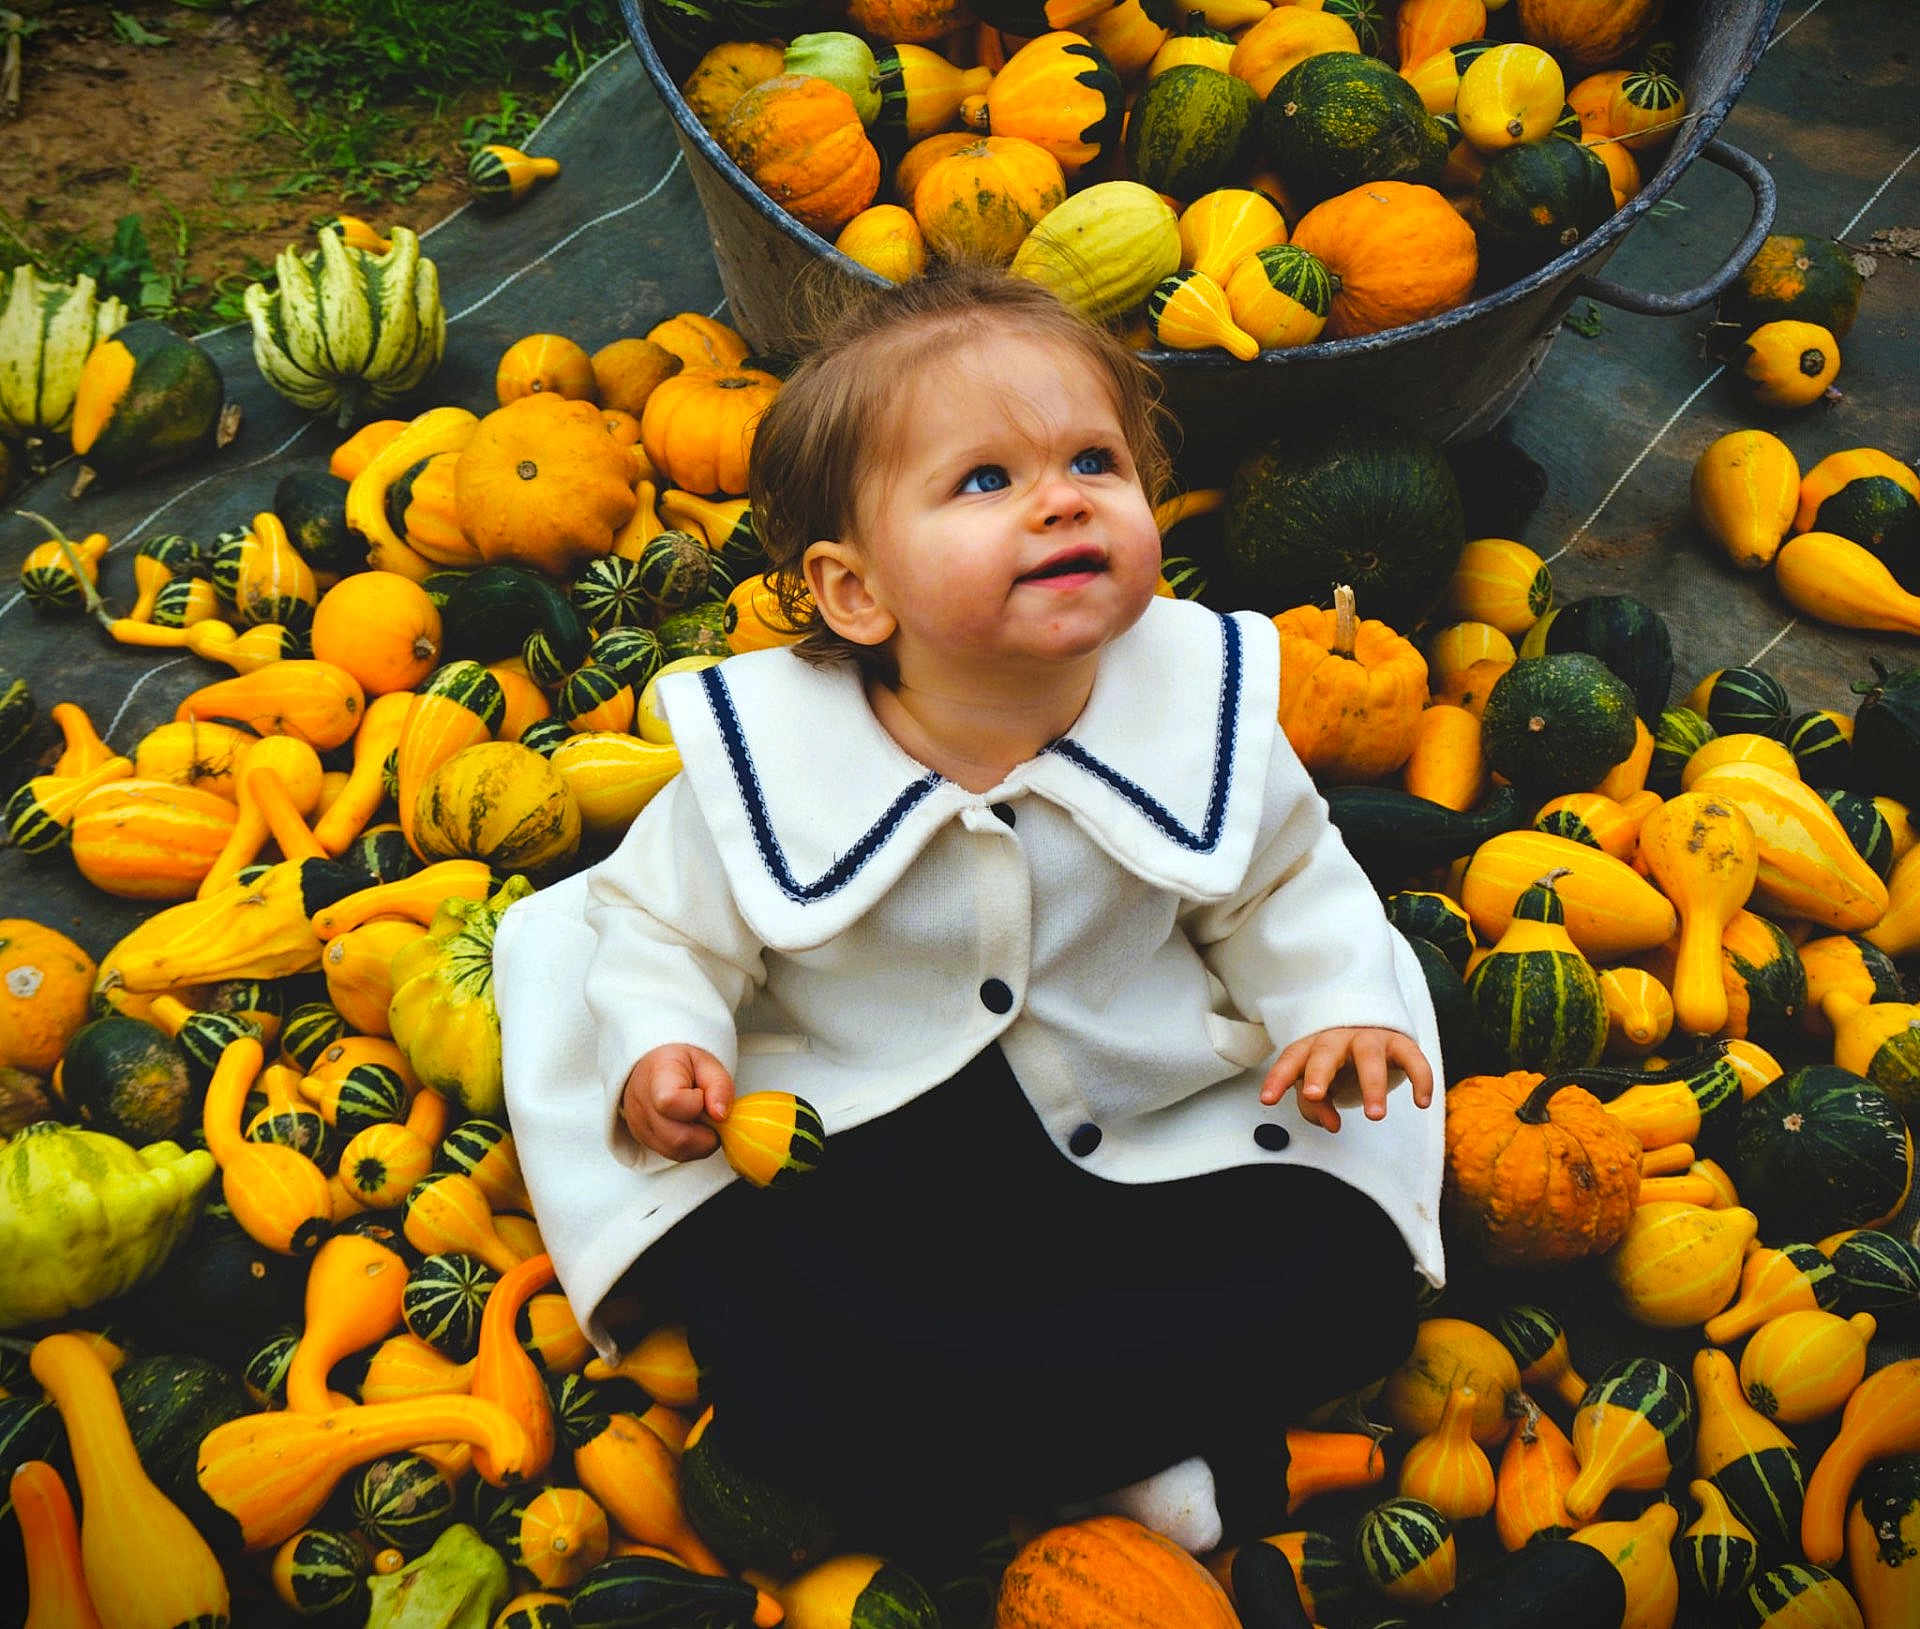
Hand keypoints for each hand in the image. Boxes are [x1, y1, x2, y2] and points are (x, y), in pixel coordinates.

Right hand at [620, 1044, 734, 1160]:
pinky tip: (692, 1129)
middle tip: (710, 1114)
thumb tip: (720, 1115)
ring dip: (700, 1143)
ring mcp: (640, 1126)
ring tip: (701, 1121)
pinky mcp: (644, 1141)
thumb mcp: (707, 1063)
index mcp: (658, 1075)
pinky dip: (691, 1147)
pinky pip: (674, 1155)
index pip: (670, 1102)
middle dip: (706, 1132)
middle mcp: (643, 1103)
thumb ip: (719, 1085)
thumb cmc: (682, 1066)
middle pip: (677, 1137)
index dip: (696, 1104)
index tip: (701, 1094)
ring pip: (677, 1152)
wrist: (655, 1070)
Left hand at [1259, 1027, 1433, 1132]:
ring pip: (1370, 1056)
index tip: (1268, 1099)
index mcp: (1312, 1046)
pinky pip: (1412, 1058)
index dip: (1279, 1077)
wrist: (1371, 1023)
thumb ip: (1316, 1105)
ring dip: (1373, 1085)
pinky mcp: (1400, 1042)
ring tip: (1375, 1115)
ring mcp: (1371, 1038)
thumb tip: (1331, 1125)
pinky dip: (1420, 1078)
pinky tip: (1421, 1102)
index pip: (1292, 1058)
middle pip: (1326, 1050)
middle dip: (1319, 1071)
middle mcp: (1339, 1037)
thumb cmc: (1337, 1062)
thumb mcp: (1321, 1083)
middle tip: (1313, 1094)